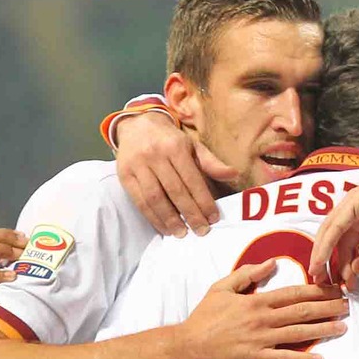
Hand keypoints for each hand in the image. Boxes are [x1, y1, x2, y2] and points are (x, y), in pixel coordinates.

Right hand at [114, 102, 240, 236]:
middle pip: (175, 191)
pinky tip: (164, 227)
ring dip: (170, 219)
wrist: (137, 124)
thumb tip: (233, 174)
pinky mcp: (125, 175)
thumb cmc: (169, 140)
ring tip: (182, 233)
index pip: (192, 179)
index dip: (203, 201)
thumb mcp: (192, 145)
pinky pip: (139, 201)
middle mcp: (155, 155)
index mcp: (175, 147)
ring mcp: (138, 165)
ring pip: (155, 198)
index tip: (213, 218)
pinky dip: (153, 217)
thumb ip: (211, 162)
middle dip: (190, 214)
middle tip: (201, 230)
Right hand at [178, 259, 347, 358]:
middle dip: (327, 307)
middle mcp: (263, 319)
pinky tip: (320, 358)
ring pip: (298, 333)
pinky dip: (302, 358)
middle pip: (301, 311)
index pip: (293, 293)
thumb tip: (271, 263)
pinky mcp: (256, 357)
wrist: (188, 346)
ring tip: (342, 327)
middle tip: (347, 305)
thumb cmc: (204, 317)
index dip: (316, 290)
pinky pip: (284, 357)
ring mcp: (261, 339)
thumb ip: (247, 275)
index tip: (334, 288)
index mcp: (256, 301)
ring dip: (322, 330)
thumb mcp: (222, 287)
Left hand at [309, 167, 358, 285]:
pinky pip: (336, 227)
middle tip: (318, 280)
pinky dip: (327, 244)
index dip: (339, 262)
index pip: (342, 242)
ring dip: (321, 253)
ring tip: (317, 273)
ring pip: (329, 232)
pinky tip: (322, 259)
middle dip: (323, 259)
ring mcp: (351, 204)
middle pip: (330, 237)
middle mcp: (351, 209)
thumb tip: (355, 269)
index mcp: (358, 216)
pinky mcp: (355, 203)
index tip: (339, 281)